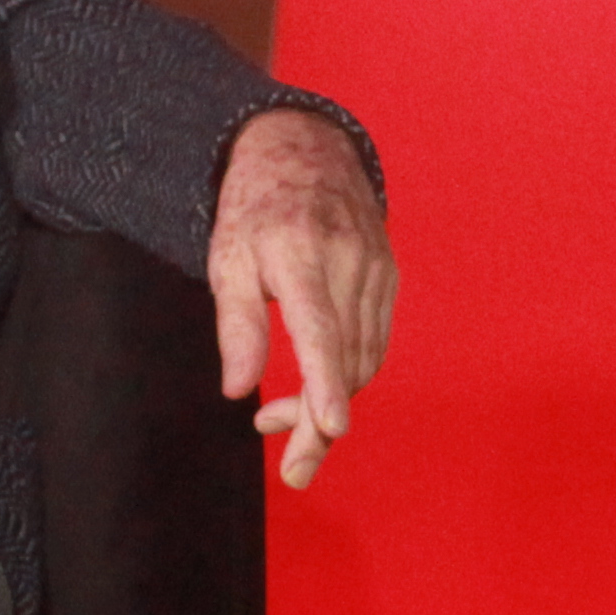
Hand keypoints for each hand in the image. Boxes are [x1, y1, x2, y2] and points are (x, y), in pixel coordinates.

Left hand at [206, 107, 393, 487]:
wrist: (305, 146)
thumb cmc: (254, 206)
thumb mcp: (226, 258)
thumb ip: (237, 326)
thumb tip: (238, 391)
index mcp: (300, 253)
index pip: (319, 330)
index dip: (324, 384)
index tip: (331, 428)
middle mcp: (348, 260)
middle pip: (345, 361)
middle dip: (320, 424)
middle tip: (291, 468)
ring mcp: (376, 268)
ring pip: (364, 358)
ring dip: (331, 403)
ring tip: (282, 421)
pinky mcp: (389, 274)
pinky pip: (375, 341)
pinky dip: (349, 375)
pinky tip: (316, 385)